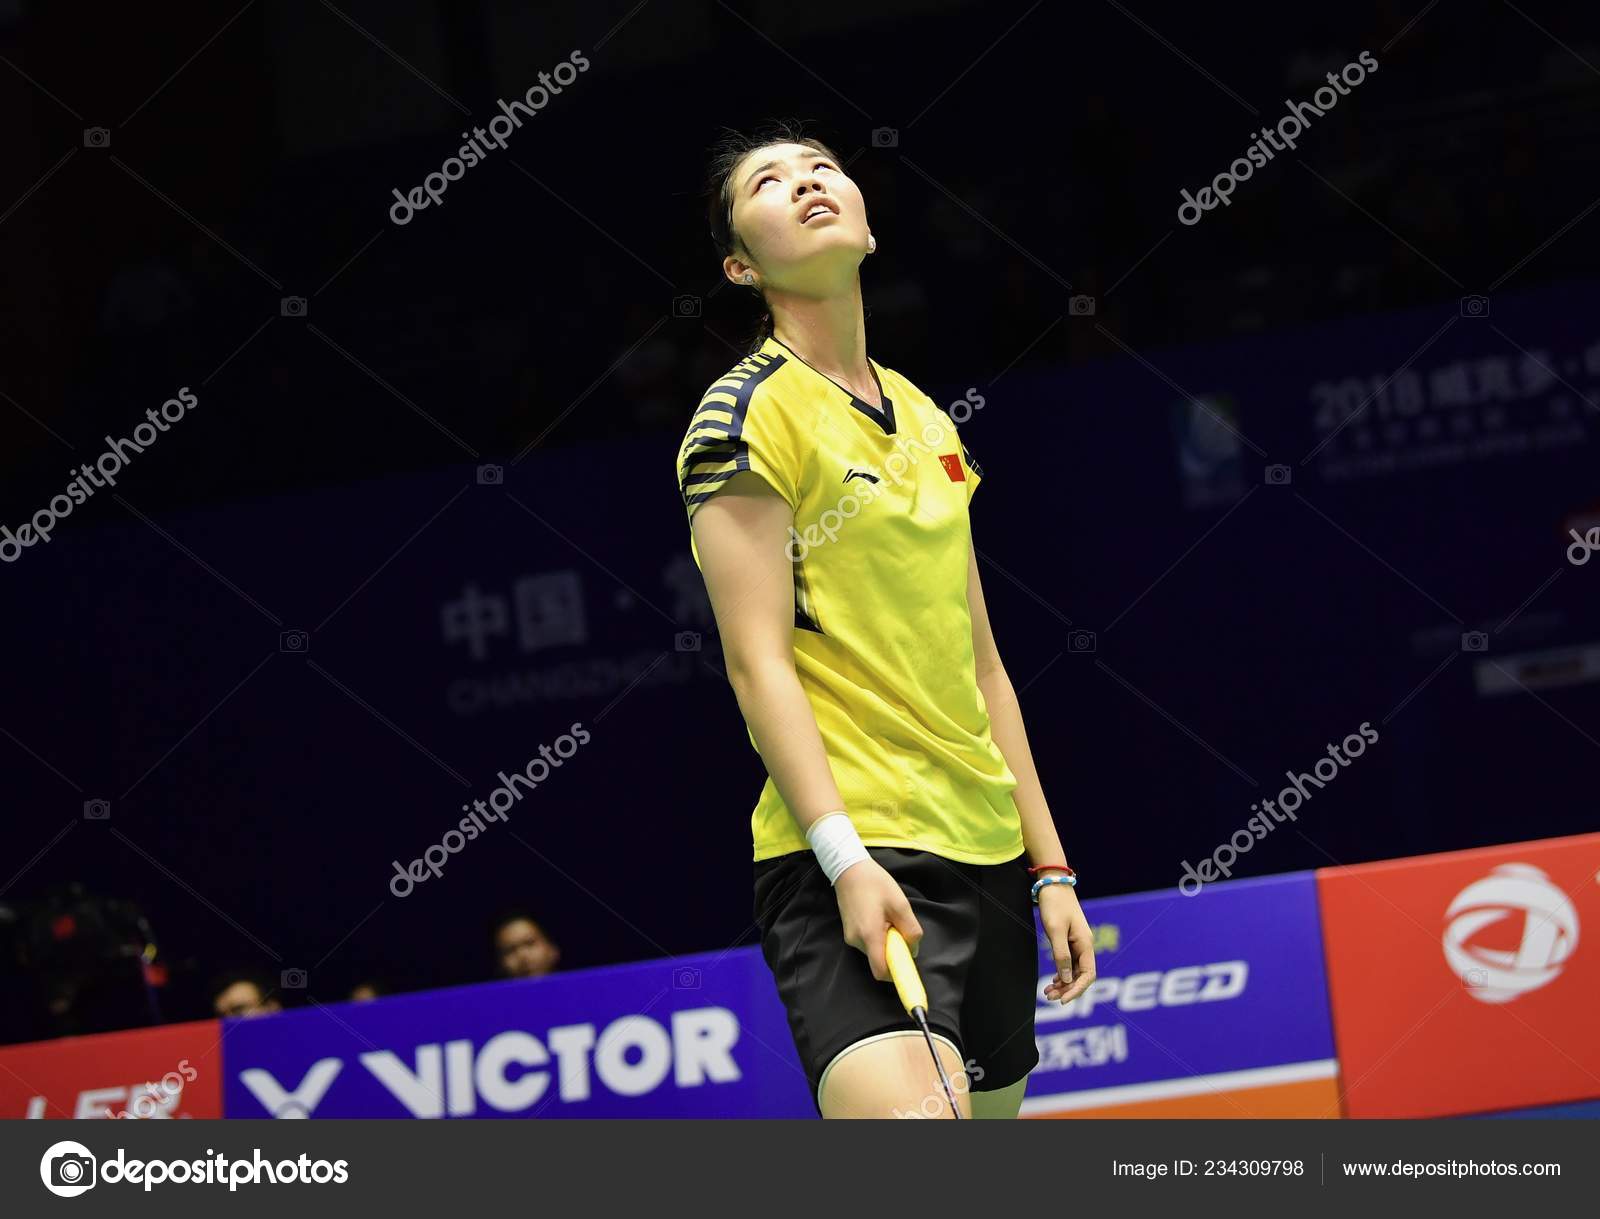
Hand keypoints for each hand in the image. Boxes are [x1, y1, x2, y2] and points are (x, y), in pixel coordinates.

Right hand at [834, 859, 921, 980]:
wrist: (849, 869)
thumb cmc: (875, 884)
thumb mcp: (901, 904)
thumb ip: (911, 930)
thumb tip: (913, 950)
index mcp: (870, 936)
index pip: (881, 972)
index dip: (896, 973)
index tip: (907, 964)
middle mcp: (857, 941)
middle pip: (880, 961)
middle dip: (894, 951)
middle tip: (899, 926)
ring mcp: (850, 937)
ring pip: (875, 951)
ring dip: (886, 942)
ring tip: (888, 917)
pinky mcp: (849, 932)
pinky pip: (868, 943)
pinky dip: (878, 936)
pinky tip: (879, 916)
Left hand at [1037, 882, 1094, 1003]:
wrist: (1052, 883)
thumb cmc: (1054, 904)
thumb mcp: (1055, 930)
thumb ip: (1061, 955)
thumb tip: (1066, 979)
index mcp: (1086, 943)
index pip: (1088, 975)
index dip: (1077, 989)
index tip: (1063, 1000)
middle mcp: (1084, 945)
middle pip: (1081, 975)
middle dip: (1067, 989)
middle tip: (1049, 997)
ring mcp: (1078, 943)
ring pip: (1074, 970)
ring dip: (1063, 983)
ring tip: (1048, 992)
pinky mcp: (1069, 939)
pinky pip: (1069, 962)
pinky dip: (1062, 973)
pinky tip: (1053, 980)